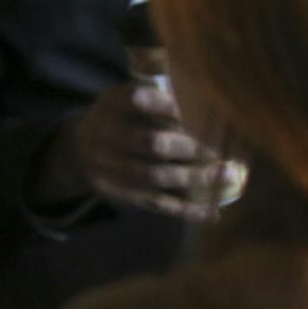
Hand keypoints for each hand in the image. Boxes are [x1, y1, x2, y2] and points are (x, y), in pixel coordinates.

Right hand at [54, 81, 241, 219]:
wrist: (79, 147)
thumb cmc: (120, 117)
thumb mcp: (126, 96)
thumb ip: (156, 97)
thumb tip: (207, 102)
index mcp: (112, 103)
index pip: (138, 100)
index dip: (166, 106)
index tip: (198, 110)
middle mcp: (106, 134)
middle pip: (151, 143)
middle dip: (191, 147)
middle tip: (224, 149)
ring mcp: (110, 167)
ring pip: (156, 176)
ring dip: (195, 178)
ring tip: (228, 175)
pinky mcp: (119, 192)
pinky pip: (155, 203)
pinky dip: (186, 210)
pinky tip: (212, 213)